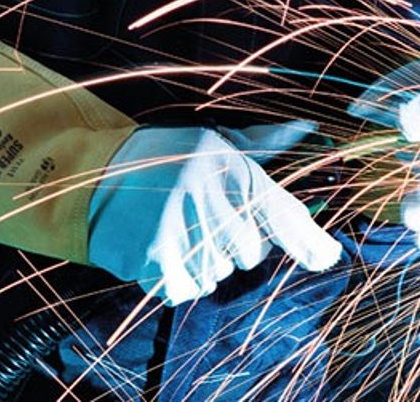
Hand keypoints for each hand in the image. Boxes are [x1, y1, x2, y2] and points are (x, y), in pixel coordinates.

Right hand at [86, 123, 341, 304]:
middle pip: (250, 252)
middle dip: (229, 246)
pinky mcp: (153, 255)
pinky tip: (157, 252)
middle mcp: (208, 191)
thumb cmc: (164, 159)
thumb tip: (305, 129)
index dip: (308, 240)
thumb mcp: (212, 144)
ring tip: (172, 232)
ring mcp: (180, 224)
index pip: (280, 210)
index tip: (328, 258)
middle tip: (197, 221)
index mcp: (228, 163)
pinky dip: (174, 281)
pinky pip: (186, 290)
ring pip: (218, 273)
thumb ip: (262, 145)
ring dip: (200, 264)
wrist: (91, 174)